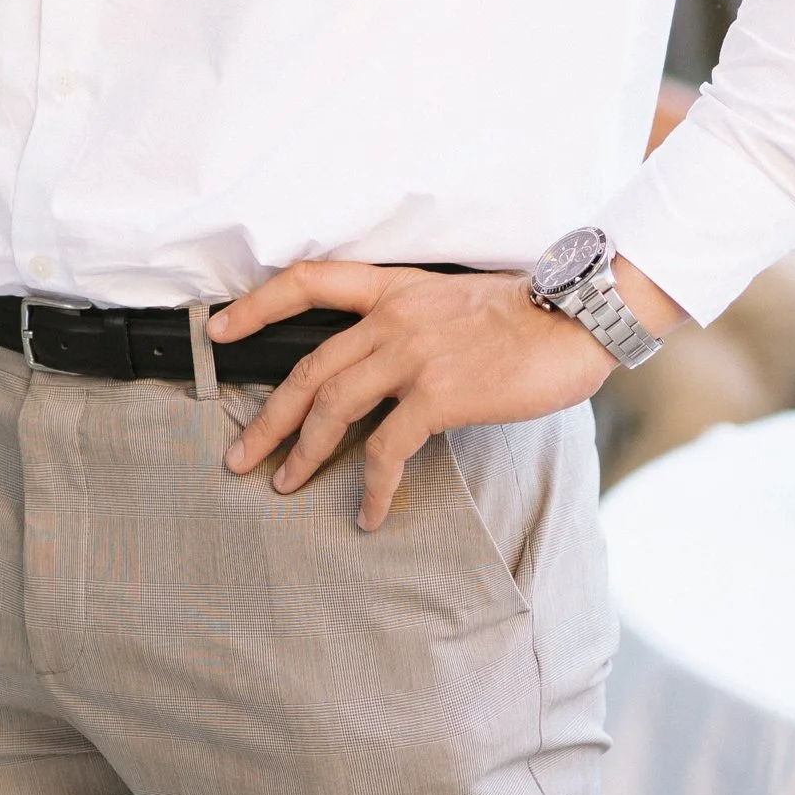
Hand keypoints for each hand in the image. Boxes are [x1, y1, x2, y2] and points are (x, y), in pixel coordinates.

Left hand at [214, 261, 672, 531]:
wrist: (575, 318)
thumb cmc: (524, 314)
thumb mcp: (452, 298)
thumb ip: (410, 319)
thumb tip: (378, 357)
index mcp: (394, 289)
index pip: (309, 282)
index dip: (258, 304)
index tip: (220, 330)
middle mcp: (394, 318)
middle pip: (309, 367)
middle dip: (269, 417)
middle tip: (240, 454)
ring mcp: (413, 355)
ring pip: (333, 407)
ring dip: (302, 452)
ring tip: (284, 484)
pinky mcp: (439, 395)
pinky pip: (388, 449)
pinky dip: (372, 486)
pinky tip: (369, 513)